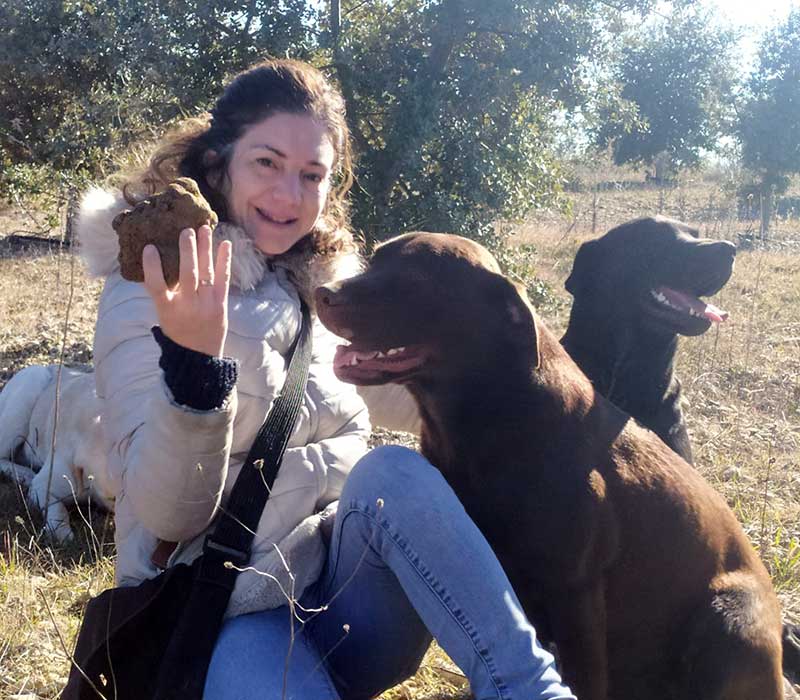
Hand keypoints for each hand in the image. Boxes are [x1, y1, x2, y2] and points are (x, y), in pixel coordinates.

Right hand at [143, 225, 231, 356]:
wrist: (199, 356)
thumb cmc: (178, 331)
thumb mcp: (164, 315)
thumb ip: (163, 293)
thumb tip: (157, 262)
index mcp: (167, 310)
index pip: (156, 286)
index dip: (152, 267)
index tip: (149, 247)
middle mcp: (187, 307)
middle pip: (187, 274)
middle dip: (187, 251)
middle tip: (186, 230)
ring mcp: (206, 306)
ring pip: (206, 273)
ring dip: (205, 249)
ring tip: (204, 229)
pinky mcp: (221, 305)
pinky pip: (223, 280)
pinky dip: (224, 261)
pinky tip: (225, 244)